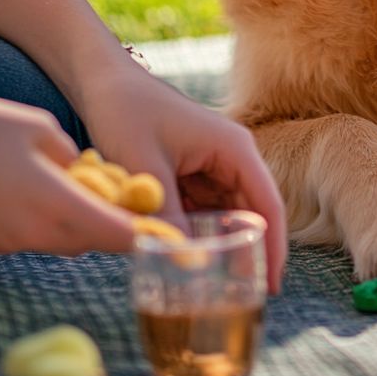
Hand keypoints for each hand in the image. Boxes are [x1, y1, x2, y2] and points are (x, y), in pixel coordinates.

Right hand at [0, 96, 133, 254]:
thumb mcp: (38, 127)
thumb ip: (75, 156)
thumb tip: (92, 175)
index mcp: (54, 205)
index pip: (117, 235)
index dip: (144, 231)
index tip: (163, 219)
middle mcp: (35, 233)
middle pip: (94, 241)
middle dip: (115, 222)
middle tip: (125, 191)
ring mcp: (10, 241)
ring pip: (67, 240)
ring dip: (83, 220)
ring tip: (87, 183)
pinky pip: (37, 236)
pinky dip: (53, 219)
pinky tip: (46, 187)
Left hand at [79, 63, 287, 292]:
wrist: (103, 81)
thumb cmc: (126, 112)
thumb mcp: (144, 168)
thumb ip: (166, 216)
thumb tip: (185, 263)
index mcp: (235, 149)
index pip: (268, 204)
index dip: (273, 247)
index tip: (270, 285)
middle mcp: (233, 155)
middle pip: (253, 211)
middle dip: (248, 249)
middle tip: (239, 294)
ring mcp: (215, 162)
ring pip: (228, 212)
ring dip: (220, 240)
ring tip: (213, 280)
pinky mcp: (195, 169)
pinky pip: (205, 206)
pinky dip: (198, 229)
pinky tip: (185, 251)